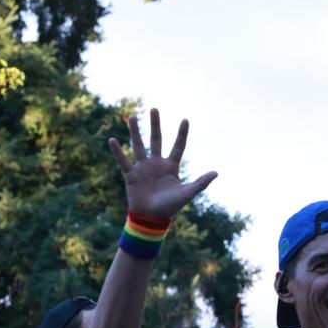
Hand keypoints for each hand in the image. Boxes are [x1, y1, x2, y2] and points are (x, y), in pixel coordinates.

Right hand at [108, 108, 217, 223]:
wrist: (151, 219)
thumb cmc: (170, 207)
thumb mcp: (186, 193)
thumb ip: (200, 183)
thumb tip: (216, 173)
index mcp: (171, 166)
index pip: (178, 146)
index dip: (182, 134)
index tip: (185, 120)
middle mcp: (156, 163)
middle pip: (156, 140)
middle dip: (155, 125)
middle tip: (154, 109)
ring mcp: (143, 168)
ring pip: (139, 145)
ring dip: (135, 132)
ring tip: (132, 117)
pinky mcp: (131, 175)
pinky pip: (123, 160)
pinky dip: (117, 151)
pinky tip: (112, 140)